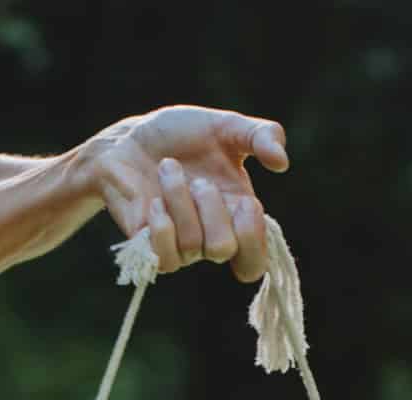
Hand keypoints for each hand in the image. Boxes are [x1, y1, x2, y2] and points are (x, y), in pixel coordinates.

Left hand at [82, 104, 290, 284]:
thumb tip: (282, 163)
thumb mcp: (227, 126)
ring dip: (180, 199)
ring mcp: (179, 244)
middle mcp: (210, 234)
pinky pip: (164, 258)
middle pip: (223, 250)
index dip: (254, 238)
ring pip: (192, 245)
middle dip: (212, 208)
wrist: (129, 137)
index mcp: (237, 213)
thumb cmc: (180, 134)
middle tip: (199, 179)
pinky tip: (153, 200)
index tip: (246, 203)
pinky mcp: (149, 247)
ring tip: (167, 168)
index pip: (255, 261)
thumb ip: (262, 135)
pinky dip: (162, 224)